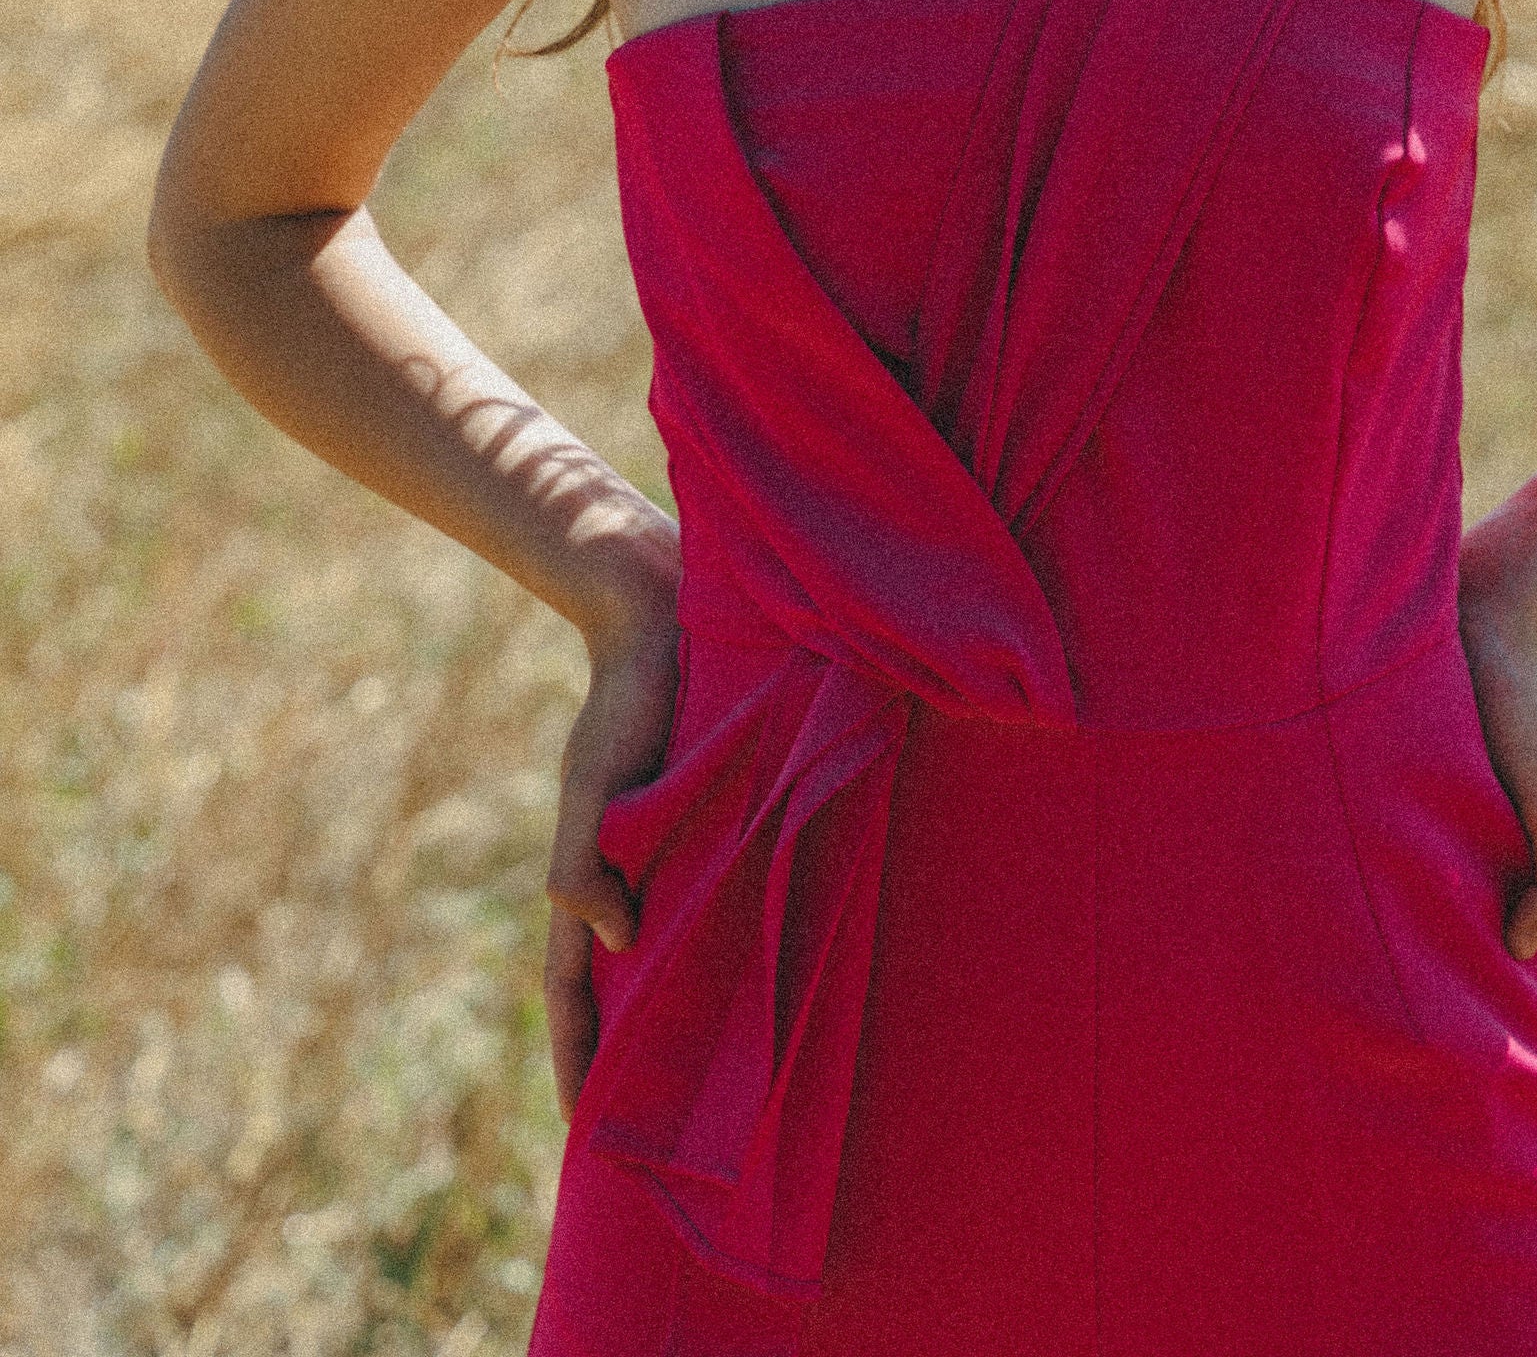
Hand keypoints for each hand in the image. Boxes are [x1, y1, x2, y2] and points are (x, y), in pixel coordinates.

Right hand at [544, 607, 681, 1114]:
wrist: (660, 619)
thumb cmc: (625, 701)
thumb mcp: (592, 784)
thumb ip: (585, 862)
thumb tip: (619, 943)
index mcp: (589, 874)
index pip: (576, 989)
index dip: (578, 1056)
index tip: (581, 1127)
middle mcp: (624, 874)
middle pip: (616, 986)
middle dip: (619, 1054)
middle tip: (640, 1132)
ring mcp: (659, 852)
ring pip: (661, 950)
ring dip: (667, 1008)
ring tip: (697, 1079)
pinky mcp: (701, 823)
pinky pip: (704, 902)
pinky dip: (710, 947)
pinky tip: (745, 975)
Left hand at [1456, 568, 1536, 1085]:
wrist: (1488, 613)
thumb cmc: (1526, 707)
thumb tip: (1522, 951)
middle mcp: (1530, 865)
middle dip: (1529, 1036)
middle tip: (1494, 1106)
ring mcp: (1486, 840)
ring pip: (1485, 936)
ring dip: (1473, 991)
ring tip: (1431, 1054)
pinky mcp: (1436, 810)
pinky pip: (1437, 889)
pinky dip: (1427, 932)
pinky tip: (1382, 957)